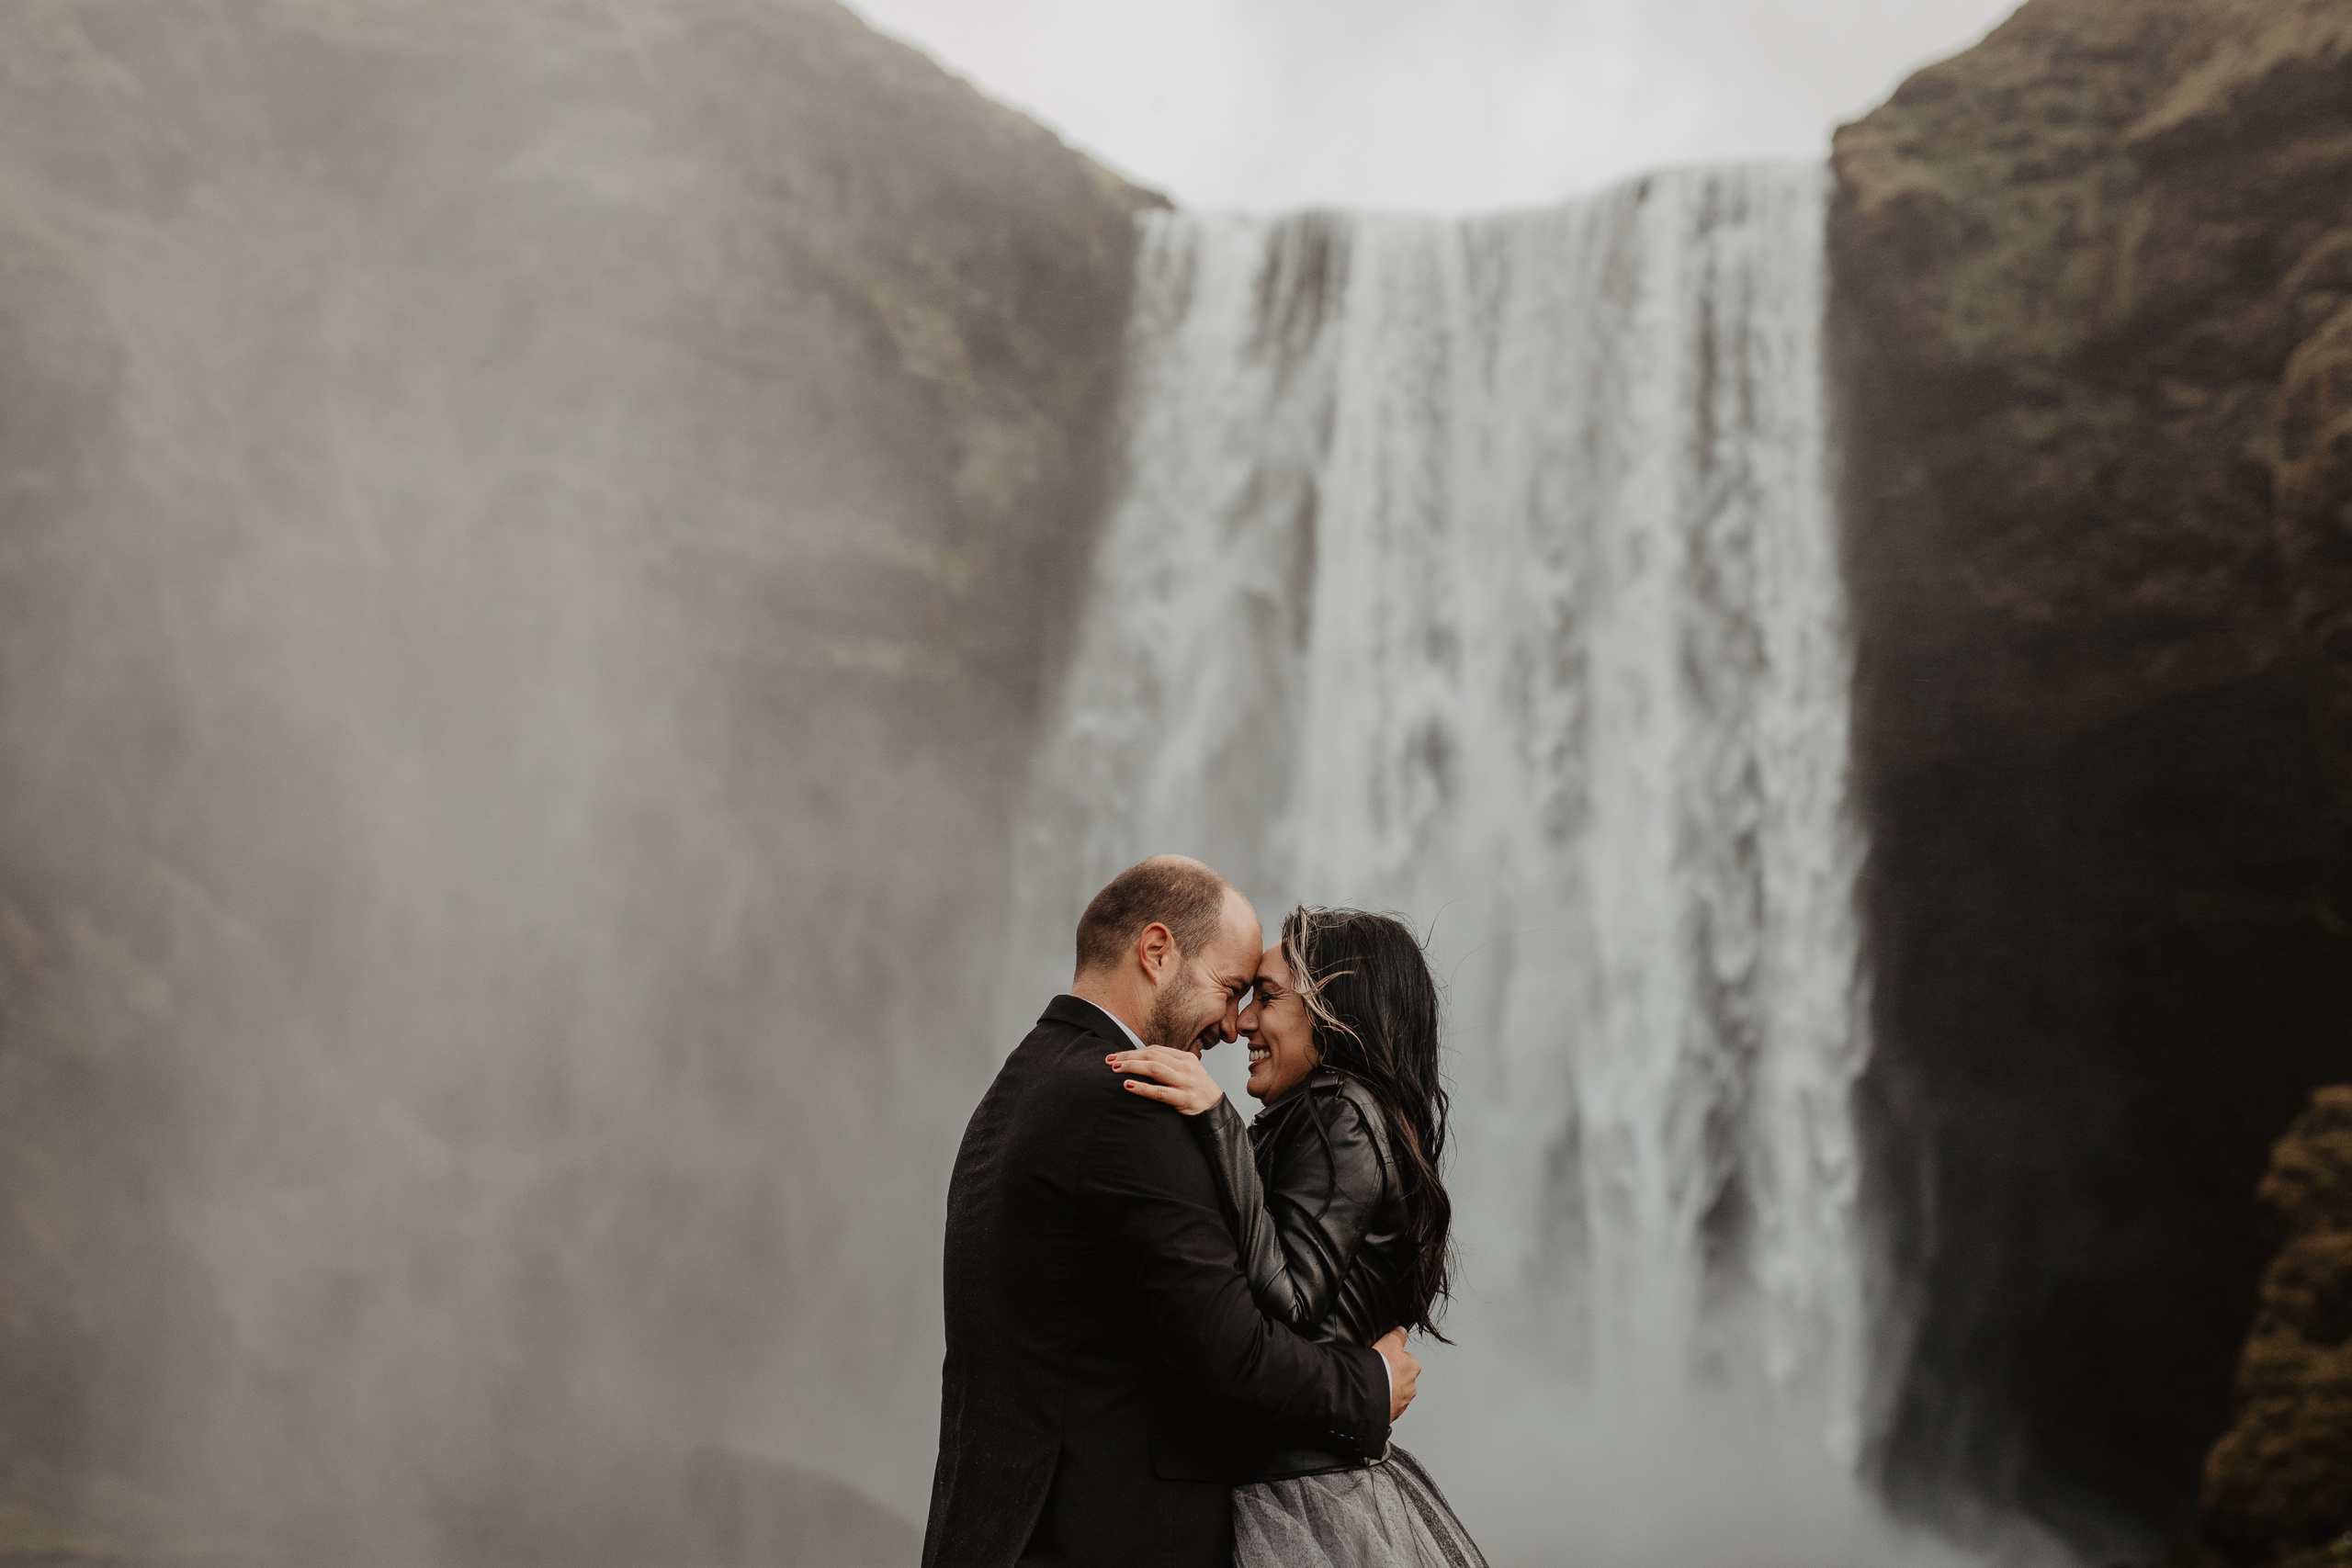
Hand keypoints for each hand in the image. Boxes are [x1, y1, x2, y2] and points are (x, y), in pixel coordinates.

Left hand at [1107, 1044, 1223, 1115]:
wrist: (1216, 1111)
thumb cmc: (1196, 1091)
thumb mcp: (1186, 1072)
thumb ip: (1168, 1065)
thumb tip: (1139, 1061)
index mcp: (1185, 1057)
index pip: (1155, 1049)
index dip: (1133, 1051)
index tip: (1116, 1055)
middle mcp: (1186, 1067)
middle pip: (1152, 1056)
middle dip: (1128, 1057)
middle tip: (1109, 1060)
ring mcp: (1186, 1082)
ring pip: (1154, 1069)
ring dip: (1132, 1067)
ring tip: (1115, 1069)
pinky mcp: (1184, 1099)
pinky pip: (1159, 1092)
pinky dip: (1142, 1088)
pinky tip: (1128, 1085)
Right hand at [1374, 1328, 1418, 1422]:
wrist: (1368, 1394)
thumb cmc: (1380, 1368)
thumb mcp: (1389, 1342)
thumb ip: (1398, 1335)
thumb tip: (1402, 1330)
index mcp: (1413, 1368)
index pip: (1406, 1359)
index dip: (1393, 1358)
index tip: (1384, 1358)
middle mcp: (1411, 1386)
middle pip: (1401, 1378)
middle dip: (1392, 1376)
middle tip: (1377, 1372)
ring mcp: (1402, 1402)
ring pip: (1395, 1393)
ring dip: (1387, 1391)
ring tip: (1373, 1386)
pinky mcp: (1392, 1414)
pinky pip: (1387, 1406)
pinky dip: (1381, 1403)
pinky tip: (1372, 1397)